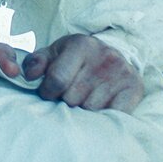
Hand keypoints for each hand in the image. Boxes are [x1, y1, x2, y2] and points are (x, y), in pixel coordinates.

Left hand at [22, 34, 143, 111]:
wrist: (114, 54)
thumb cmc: (77, 58)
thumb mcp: (54, 53)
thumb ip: (36, 62)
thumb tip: (28, 76)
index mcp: (81, 45)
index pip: (57, 80)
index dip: (47, 92)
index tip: (47, 94)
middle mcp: (104, 57)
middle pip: (73, 97)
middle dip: (65, 101)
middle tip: (68, 96)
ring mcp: (120, 73)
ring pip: (91, 109)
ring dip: (83, 110)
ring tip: (83, 100)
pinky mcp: (134, 88)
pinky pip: (113, 114)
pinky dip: (103, 116)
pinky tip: (99, 107)